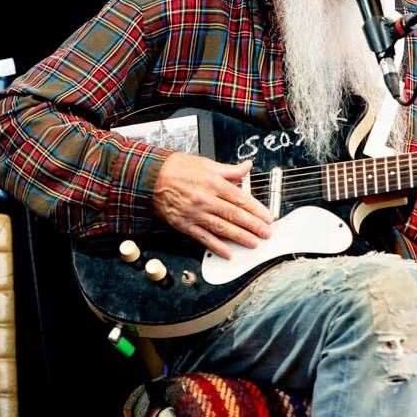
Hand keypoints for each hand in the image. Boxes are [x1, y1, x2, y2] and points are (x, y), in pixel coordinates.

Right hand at [153, 152, 272, 258]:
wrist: (149, 177)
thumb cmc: (177, 168)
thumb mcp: (206, 164)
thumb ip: (229, 170)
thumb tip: (247, 167)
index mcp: (213, 183)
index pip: (240, 199)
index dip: (256, 209)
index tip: (267, 217)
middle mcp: (205, 199)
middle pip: (234, 215)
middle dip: (253, 226)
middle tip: (266, 233)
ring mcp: (194, 214)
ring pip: (222, 228)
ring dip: (240, 237)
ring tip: (254, 243)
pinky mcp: (184, 225)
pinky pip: (203, 238)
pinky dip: (216, 246)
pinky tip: (228, 253)